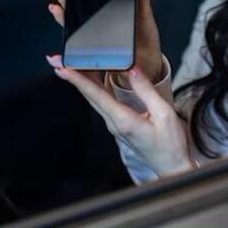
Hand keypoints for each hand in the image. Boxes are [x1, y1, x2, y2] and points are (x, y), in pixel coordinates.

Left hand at [46, 55, 193, 176]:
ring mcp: (114, 125)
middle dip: (70, 76)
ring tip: (70, 64)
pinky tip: (91, 79)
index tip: (62, 67)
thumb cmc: (170, 144)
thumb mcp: (164, 113)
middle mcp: (114, 123)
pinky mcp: (118, 125)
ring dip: (80, 81)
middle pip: (88, 95)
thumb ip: (146, 90)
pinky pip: (101, 103)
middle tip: (56, 60)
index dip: (76, 79)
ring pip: (93, 99)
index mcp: (123, 120)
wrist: (172, 167)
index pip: (95, 94)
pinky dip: (92, 88)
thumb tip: (132, 70)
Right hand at [47, 0, 162, 83]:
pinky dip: (61, 16)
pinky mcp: (86, 39)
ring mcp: (87, 23)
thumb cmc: (142, 36)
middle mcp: (92, 10)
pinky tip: (55, 8)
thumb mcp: (143, 12)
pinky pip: (70, 27)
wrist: (143, 62)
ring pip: (68, 3)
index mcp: (105, 0)